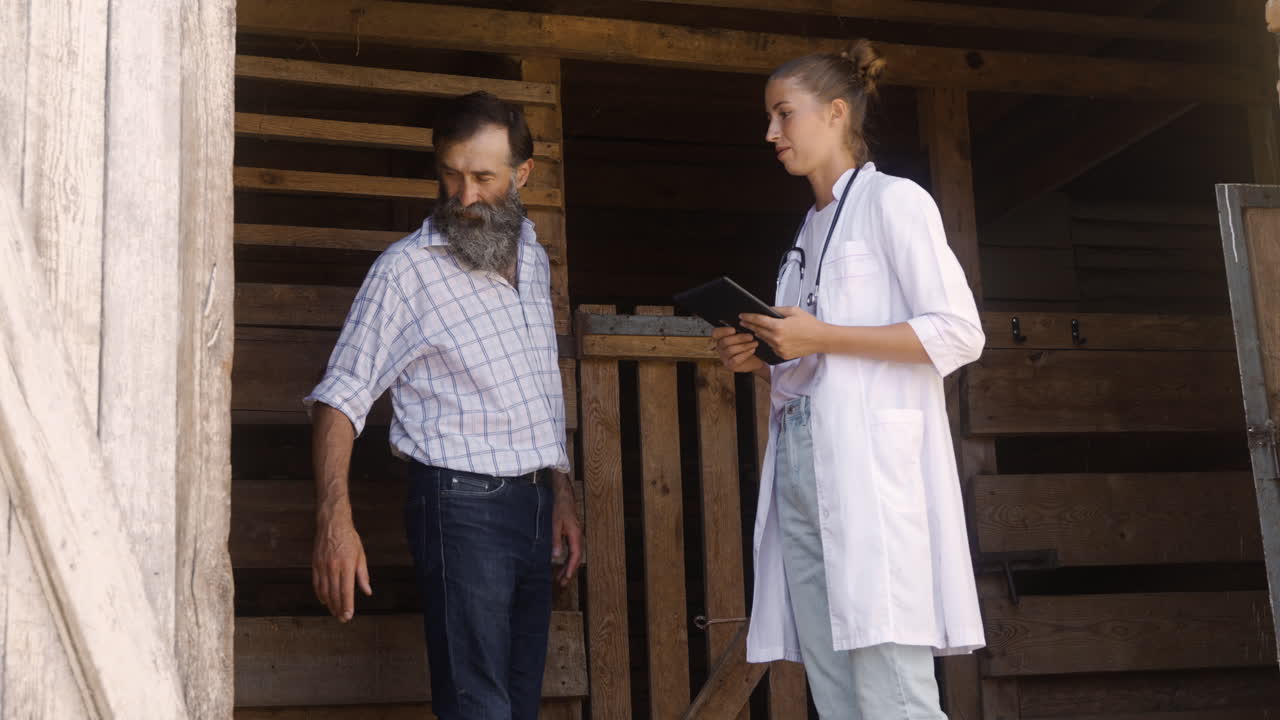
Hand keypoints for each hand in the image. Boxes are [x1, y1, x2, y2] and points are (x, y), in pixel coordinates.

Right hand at [312, 505, 371, 621]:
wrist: (332, 524)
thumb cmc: (349, 538)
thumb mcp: (360, 555)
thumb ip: (363, 575)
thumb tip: (367, 591)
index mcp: (346, 565)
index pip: (346, 591)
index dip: (347, 606)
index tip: (348, 616)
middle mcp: (333, 567)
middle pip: (335, 594)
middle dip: (338, 608)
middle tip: (342, 619)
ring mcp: (322, 566)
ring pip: (325, 591)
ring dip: (330, 604)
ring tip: (334, 612)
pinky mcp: (315, 565)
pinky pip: (316, 583)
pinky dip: (320, 594)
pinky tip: (324, 601)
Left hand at [551, 476, 582, 586]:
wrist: (564, 494)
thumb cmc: (559, 507)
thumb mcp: (555, 524)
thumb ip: (555, 540)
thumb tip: (555, 557)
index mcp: (575, 535)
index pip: (575, 556)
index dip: (570, 569)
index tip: (566, 579)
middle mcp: (578, 536)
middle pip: (576, 558)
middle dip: (570, 572)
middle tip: (562, 584)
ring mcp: (576, 535)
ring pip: (574, 555)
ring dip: (568, 566)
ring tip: (561, 577)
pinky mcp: (572, 534)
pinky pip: (572, 550)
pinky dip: (567, 559)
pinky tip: (561, 563)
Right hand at [711, 326, 764, 373]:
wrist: (754, 360)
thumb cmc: (747, 346)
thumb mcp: (743, 337)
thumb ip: (740, 332)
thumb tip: (744, 325)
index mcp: (721, 338)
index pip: (715, 333)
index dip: (723, 331)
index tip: (734, 330)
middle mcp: (720, 348)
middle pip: (725, 341)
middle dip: (739, 338)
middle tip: (751, 336)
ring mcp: (724, 358)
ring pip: (730, 350)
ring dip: (745, 346)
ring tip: (755, 343)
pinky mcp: (730, 366)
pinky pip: (735, 359)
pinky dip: (745, 354)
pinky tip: (752, 350)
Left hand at [739, 307, 828, 360]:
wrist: (821, 339)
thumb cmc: (809, 324)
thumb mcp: (793, 311)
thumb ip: (777, 309)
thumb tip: (766, 309)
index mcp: (778, 326)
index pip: (758, 320)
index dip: (748, 317)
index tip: (742, 316)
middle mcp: (777, 339)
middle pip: (758, 331)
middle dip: (750, 325)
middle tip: (744, 321)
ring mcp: (779, 348)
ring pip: (764, 339)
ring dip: (760, 334)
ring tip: (757, 328)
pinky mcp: (782, 355)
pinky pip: (772, 347)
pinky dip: (770, 341)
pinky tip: (773, 337)